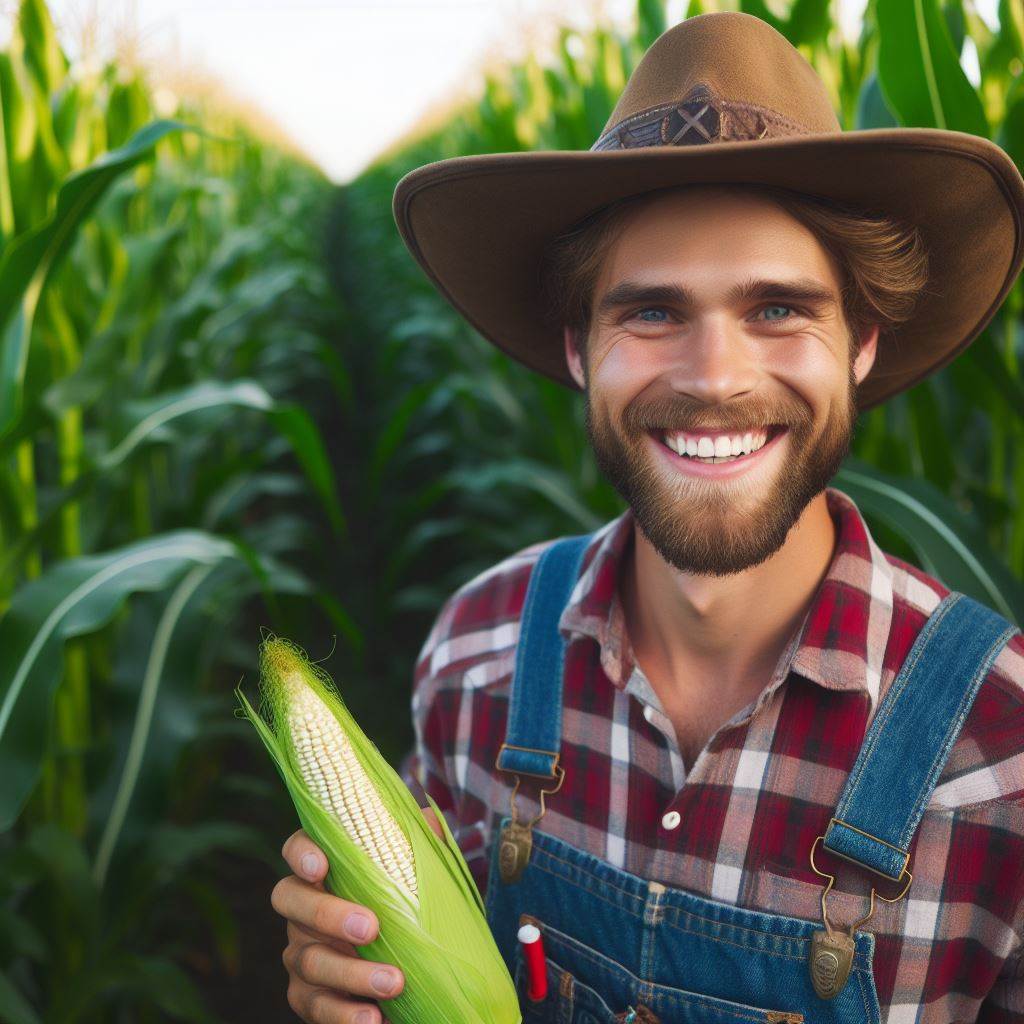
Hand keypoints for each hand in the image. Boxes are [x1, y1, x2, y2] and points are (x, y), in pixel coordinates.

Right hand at [274, 807, 445, 1022]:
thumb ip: (417, 845)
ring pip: (310, 960)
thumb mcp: (414, 871)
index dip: (301, 853)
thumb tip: (431, 821)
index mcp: (324, 871)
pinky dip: (344, 1015)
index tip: (321, 865)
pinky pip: (316, 1007)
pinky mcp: (307, 995)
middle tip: (371, 927)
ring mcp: (301, 953)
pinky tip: (374, 1019)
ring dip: (351, 973)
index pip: (297, 848)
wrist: (410, 965)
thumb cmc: (405, 904)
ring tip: (393, 983)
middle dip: (329, 914)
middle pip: (291, 901)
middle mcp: (301, 909)